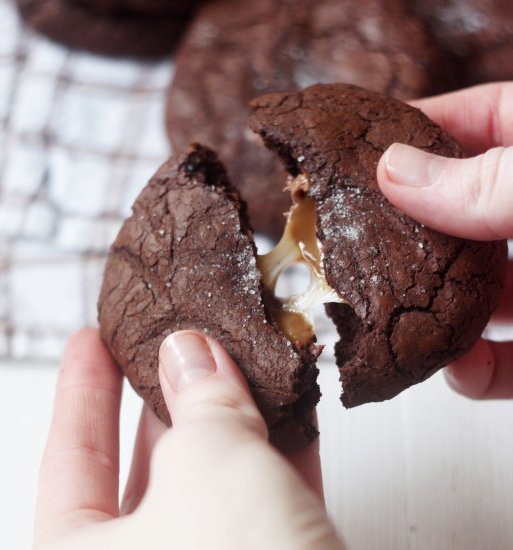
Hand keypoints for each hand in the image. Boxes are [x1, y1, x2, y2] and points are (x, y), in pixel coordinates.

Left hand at [33, 329, 341, 549]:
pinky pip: (265, 500)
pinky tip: (294, 410)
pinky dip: (280, 453)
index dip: (82, 387)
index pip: (70, 456)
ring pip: (214, 479)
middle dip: (170, 394)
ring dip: (236, 417)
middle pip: (147, 462)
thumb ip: (198, 400)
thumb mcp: (209, 465)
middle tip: (180, 343)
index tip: (92, 340)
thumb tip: (190, 352)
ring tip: (242, 361)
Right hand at [377, 82, 512, 399]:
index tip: (359, 142)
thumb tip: (396, 170)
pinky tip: (457, 371)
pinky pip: (505, 363)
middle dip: (403, 231)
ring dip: (428, 315)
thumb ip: (494, 180)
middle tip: (348, 237)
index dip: (416, 127)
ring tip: (385, 318)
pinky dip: (476, 373)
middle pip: (457, 217)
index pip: (480, 122)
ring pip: (471, 297)